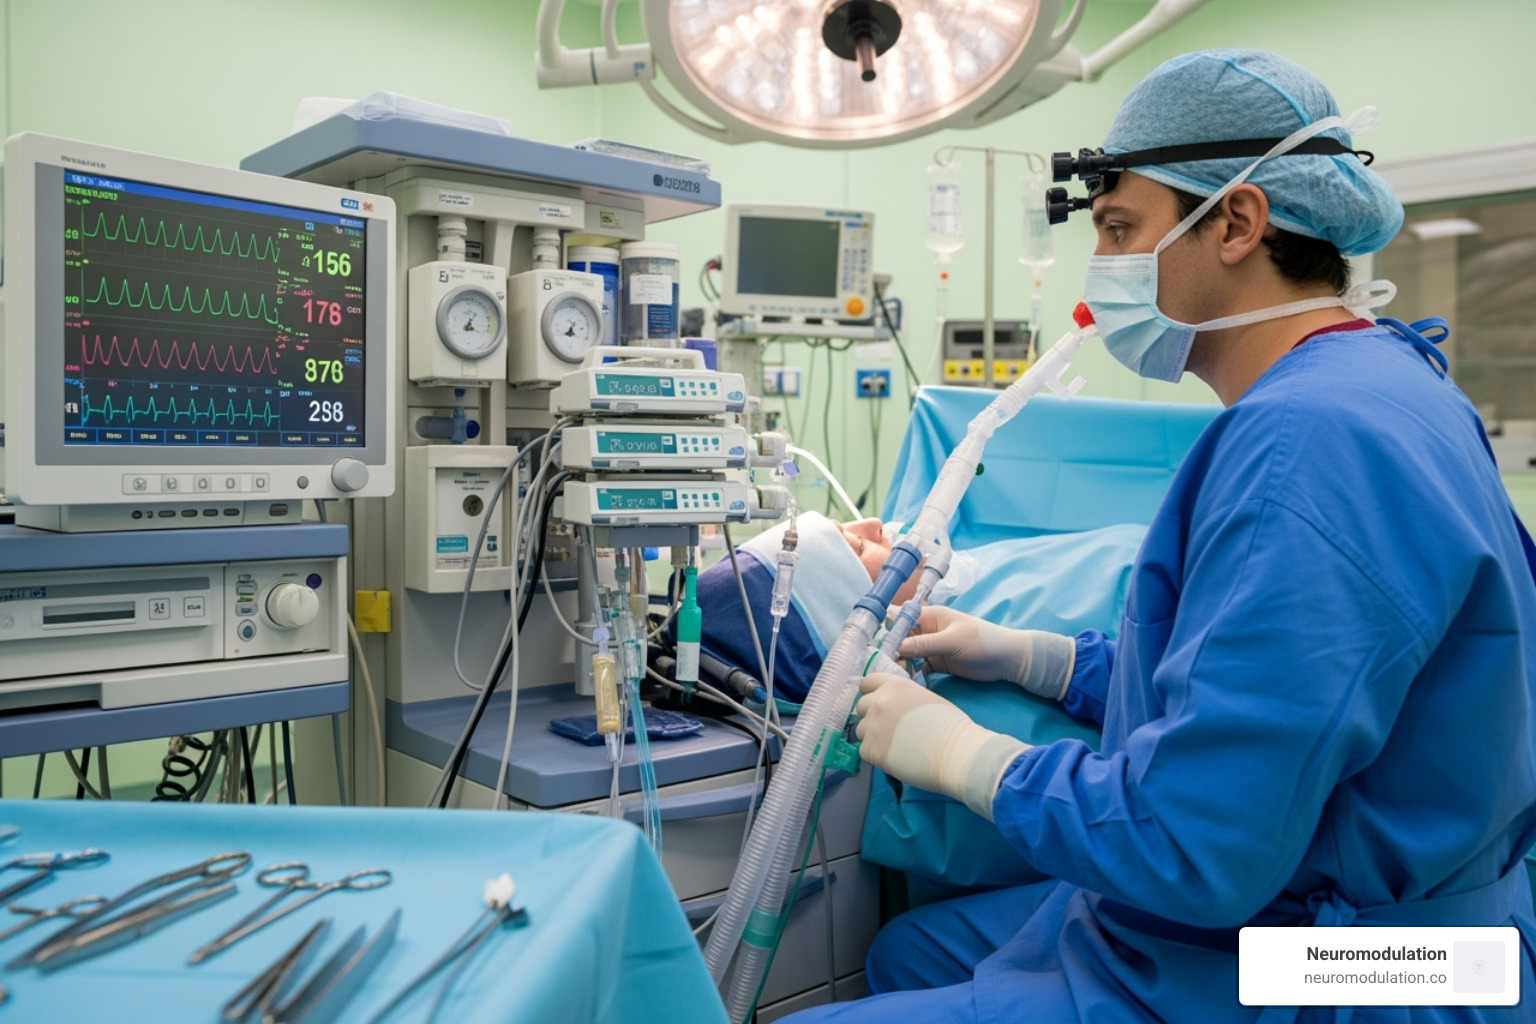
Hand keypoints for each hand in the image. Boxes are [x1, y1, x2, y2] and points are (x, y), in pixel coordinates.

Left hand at [853, 672, 1027, 820]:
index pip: (867, 683)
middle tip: (889, 729)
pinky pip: (864, 751)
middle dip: (872, 717)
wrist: (955, 752)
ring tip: (894, 746)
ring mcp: (872, 726)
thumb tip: (896, 709)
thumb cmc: (951, 725)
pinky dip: (876, 756)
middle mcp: (879, 702)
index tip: (879, 705)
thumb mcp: (926, 698)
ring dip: (873, 737)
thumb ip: (904, 699)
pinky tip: (894, 758)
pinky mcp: (870, 750)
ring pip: (861, 730)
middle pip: (861, 707)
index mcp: (895, 685)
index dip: (872, 693)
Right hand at [898, 607, 1075, 699]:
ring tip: (896, 679)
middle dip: (891, 651)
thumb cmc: (983, 642)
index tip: (876, 646)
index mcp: (931, 616)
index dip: (887, 629)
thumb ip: (925, 644)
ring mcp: (932, 647)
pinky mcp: (938, 663)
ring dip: (900, 665)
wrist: (1008, 660)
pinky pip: (918, 667)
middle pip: (900, 638)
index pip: (901, 617)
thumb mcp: (953, 641)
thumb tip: (896, 647)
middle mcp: (927, 630)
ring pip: (907, 655)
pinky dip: (912, 674)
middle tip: (884, 669)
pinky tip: (907, 684)